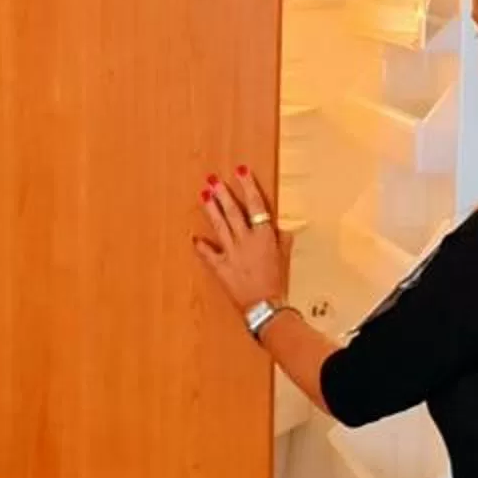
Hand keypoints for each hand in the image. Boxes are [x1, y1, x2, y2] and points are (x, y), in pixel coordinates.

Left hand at [193, 165, 290, 311]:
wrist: (265, 306)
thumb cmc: (277, 282)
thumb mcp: (283, 257)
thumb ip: (281, 240)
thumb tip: (279, 227)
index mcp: (264, 236)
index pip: (257, 205)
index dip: (248, 187)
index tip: (241, 171)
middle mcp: (246, 241)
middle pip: (234, 212)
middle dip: (223, 194)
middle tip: (213, 180)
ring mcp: (232, 253)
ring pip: (220, 226)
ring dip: (211, 210)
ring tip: (204, 195)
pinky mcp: (220, 268)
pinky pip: (208, 254)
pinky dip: (201, 246)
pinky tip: (194, 237)